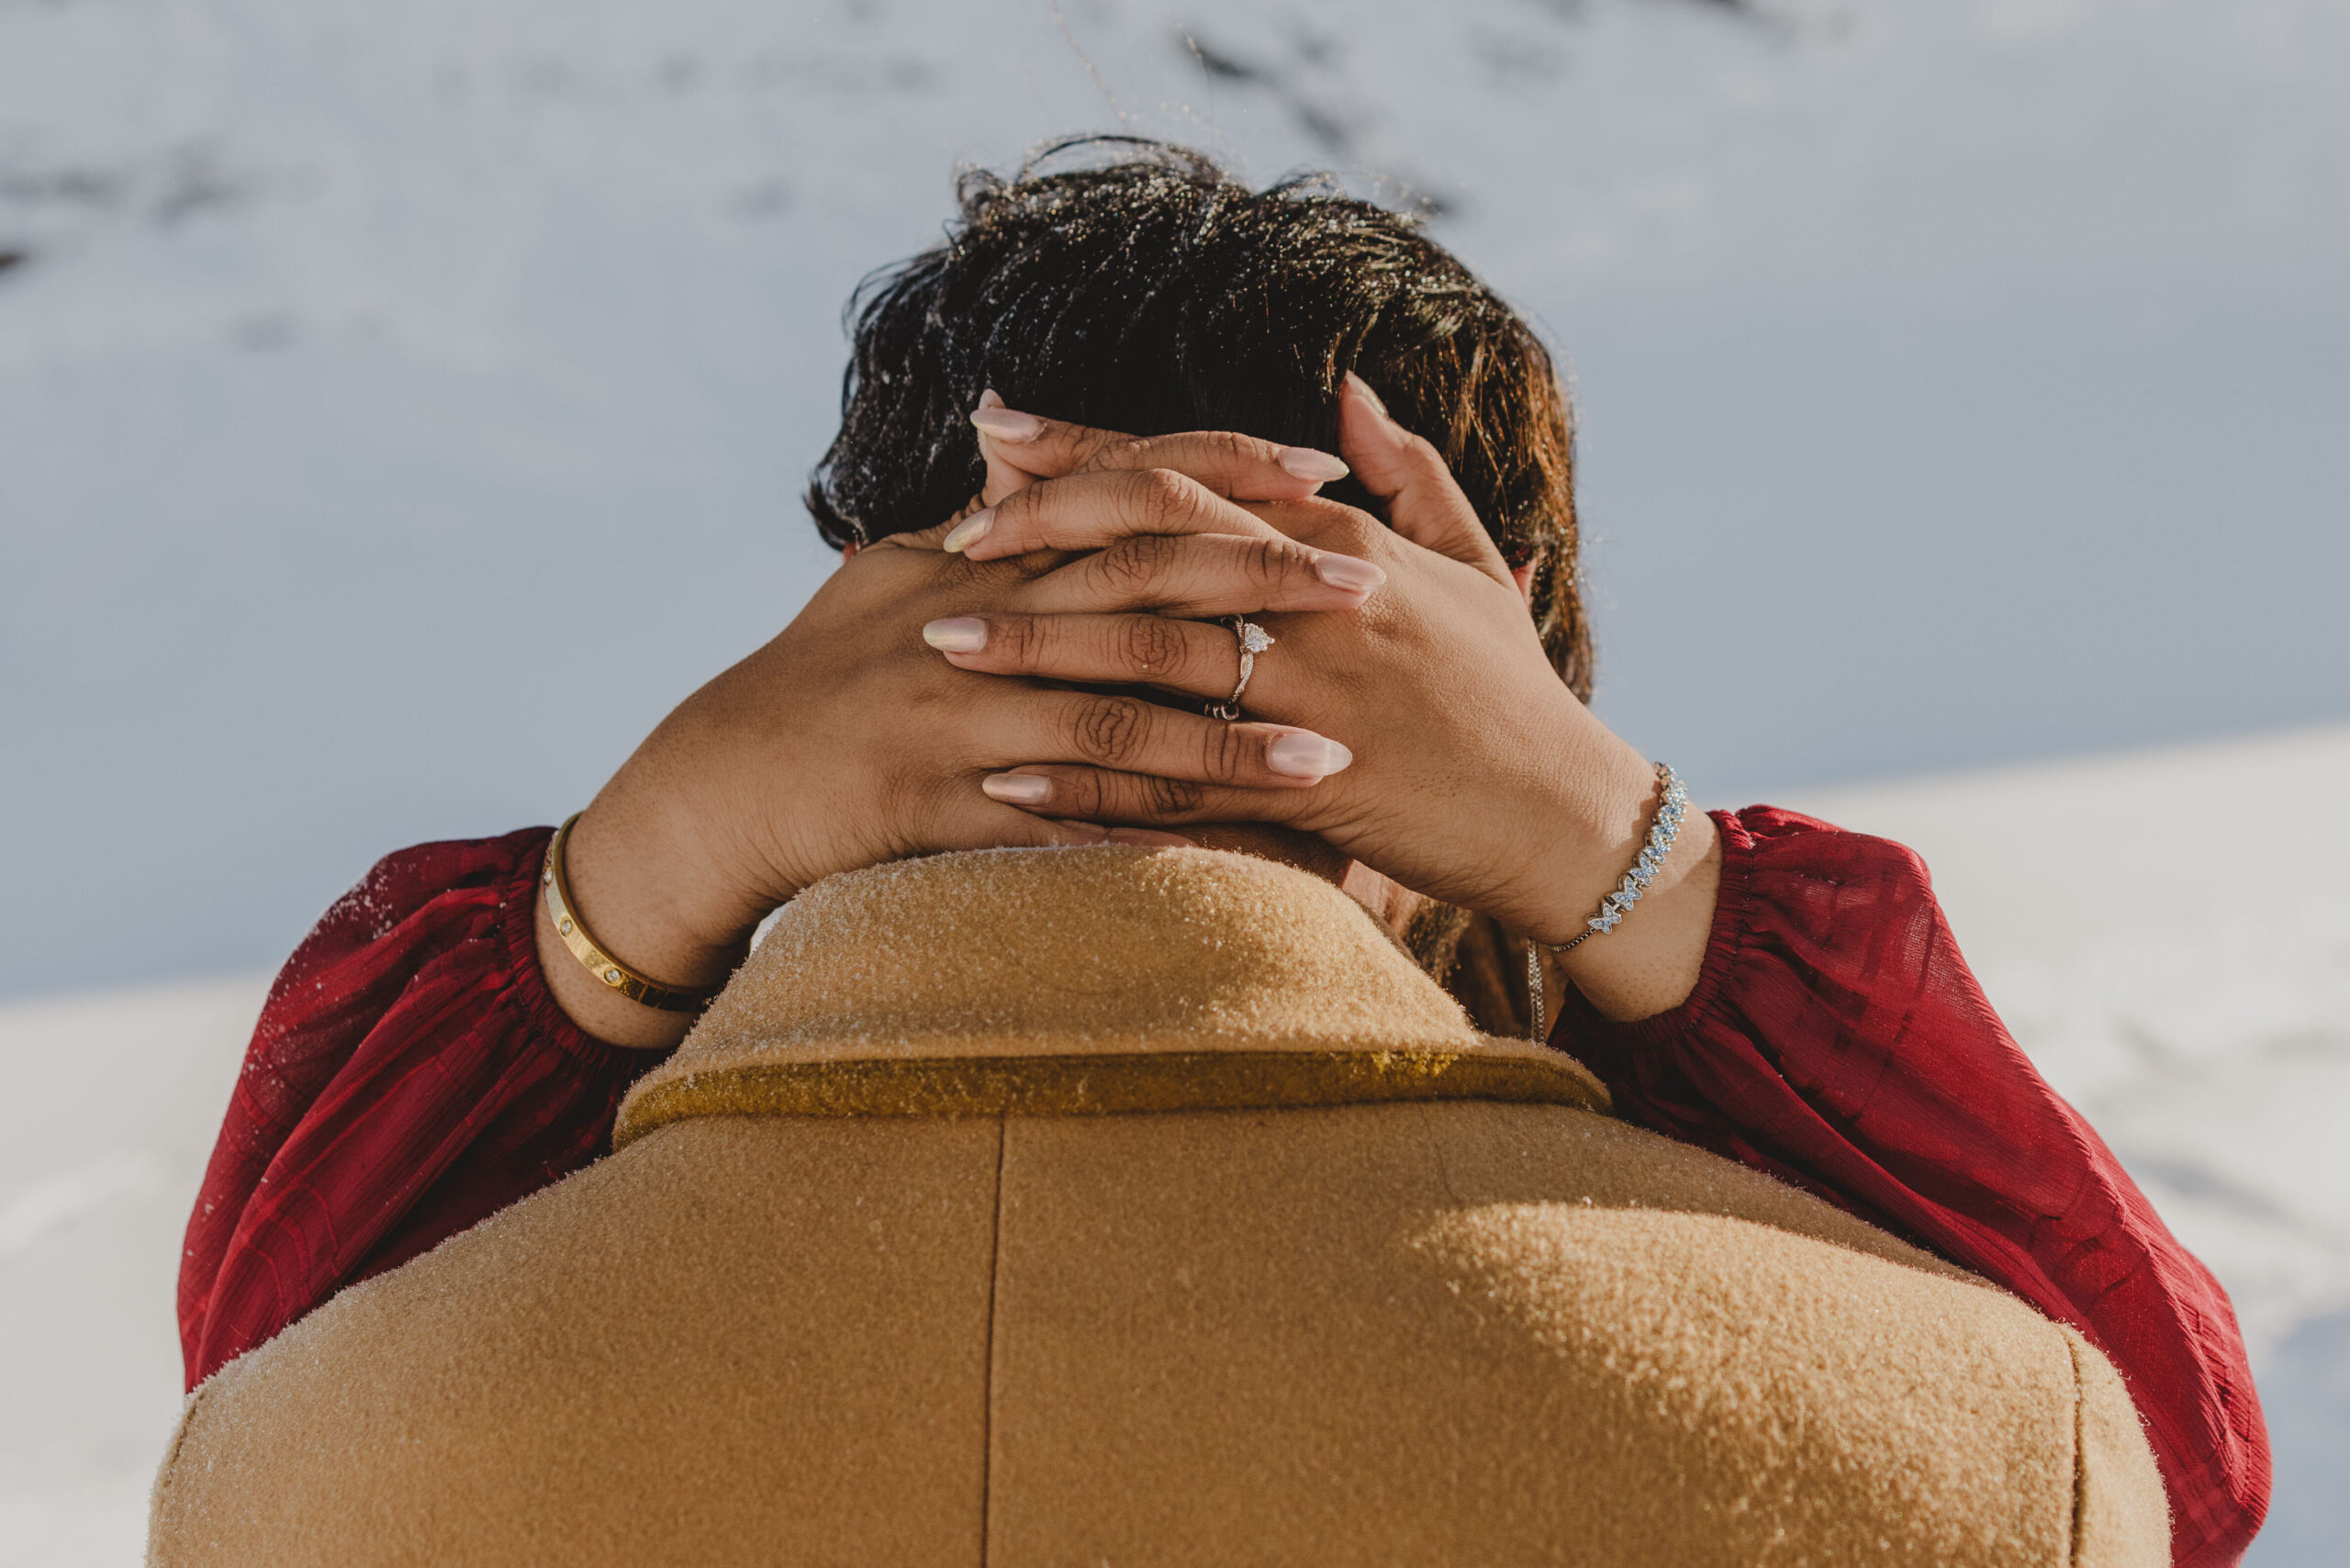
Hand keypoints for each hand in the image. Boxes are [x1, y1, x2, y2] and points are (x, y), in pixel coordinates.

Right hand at [544, 430, 1380, 1045]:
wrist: (719, 785)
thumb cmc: (815, 675)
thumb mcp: (891, 574)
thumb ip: (976, 521)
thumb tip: (1026, 447)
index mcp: (975, 557)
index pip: (1120, 491)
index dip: (1226, 473)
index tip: (1330, 473)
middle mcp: (972, 624)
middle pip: (1138, 591)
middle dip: (1262, 590)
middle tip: (1372, 592)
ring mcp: (955, 719)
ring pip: (1114, 723)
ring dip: (1229, 743)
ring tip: (1334, 758)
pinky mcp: (937, 809)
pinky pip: (1058, 834)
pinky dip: (1147, 848)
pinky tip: (1231, 867)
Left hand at [937, 378, 1720, 1018]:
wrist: (1563, 818)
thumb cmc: (1511, 693)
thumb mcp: (1472, 563)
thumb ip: (1410, 471)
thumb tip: (1351, 393)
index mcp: (1343, 540)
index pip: (1192, 472)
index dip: (1087, 450)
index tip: (995, 431)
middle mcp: (1321, 600)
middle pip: (1153, 545)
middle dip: (1039, 535)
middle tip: (946, 543)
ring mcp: (1312, 695)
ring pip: (1149, 657)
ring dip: (1039, 649)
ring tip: (943, 647)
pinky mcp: (1307, 788)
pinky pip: (1173, 782)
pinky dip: (1087, 782)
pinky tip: (1007, 779)